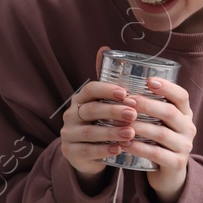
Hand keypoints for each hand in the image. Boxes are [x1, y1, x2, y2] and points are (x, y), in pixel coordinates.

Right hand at [61, 46, 139, 181]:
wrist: (87, 155)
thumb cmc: (101, 124)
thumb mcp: (104, 104)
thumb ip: (107, 83)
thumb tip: (104, 47)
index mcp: (79, 99)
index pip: (89, 90)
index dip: (106, 90)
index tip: (125, 93)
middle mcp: (70, 115)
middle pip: (90, 110)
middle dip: (113, 111)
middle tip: (133, 113)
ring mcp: (68, 135)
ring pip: (89, 133)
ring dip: (111, 132)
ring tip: (131, 133)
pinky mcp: (70, 153)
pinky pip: (87, 151)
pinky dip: (104, 150)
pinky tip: (119, 149)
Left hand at [127, 75, 196, 202]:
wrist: (166, 174)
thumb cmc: (154, 140)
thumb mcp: (152, 120)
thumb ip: (138, 98)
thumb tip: (105, 57)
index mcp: (184, 113)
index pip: (181, 96)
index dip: (167, 87)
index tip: (148, 80)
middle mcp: (188, 127)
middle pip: (171, 113)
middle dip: (147, 105)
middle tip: (127, 101)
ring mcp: (184, 146)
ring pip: (162, 133)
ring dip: (139, 126)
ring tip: (120, 123)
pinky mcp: (176, 164)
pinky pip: (157, 153)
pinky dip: (139, 147)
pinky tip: (124, 143)